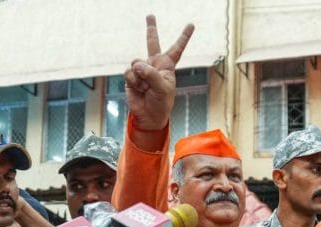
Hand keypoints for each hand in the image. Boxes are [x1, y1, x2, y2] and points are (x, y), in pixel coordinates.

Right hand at [125, 15, 194, 129]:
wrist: (148, 116)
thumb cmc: (161, 103)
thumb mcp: (162, 89)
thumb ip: (151, 75)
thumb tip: (137, 65)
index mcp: (168, 66)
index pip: (177, 49)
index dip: (184, 37)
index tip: (191, 25)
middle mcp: (154, 65)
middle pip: (152, 42)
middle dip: (151, 29)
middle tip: (150, 16)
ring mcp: (142, 70)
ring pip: (137, 62)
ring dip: (140, 77)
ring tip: (145, 88)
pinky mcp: (131, 76)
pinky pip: (129, 72)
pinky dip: (133, 82)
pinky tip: (138, 89)